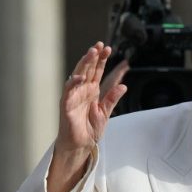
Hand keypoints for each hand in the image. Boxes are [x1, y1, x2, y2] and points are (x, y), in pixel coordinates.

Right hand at [47, 42, 127, 191]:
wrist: (80, 145)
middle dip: (94, 57)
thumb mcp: (105, 112)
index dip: (102, 60)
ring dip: (84, 64)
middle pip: (88, 69)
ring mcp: (74, 96)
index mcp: (92, 91)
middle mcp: (82, 91)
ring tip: (91, 53)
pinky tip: (80, 76)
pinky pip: (69, 92)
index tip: (108, 49)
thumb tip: (123, 85)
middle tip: (100, 45)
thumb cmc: (89, 129)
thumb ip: (112, 98)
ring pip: (78, 75)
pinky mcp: (67, 105)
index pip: (97, 71)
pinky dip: (73, 83)